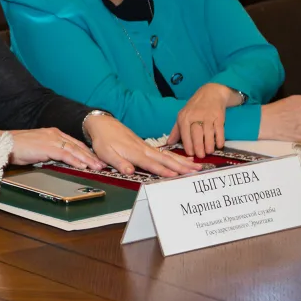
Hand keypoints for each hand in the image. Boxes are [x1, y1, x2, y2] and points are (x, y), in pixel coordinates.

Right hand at [8, 128, 104, 169]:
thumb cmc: (17, 148)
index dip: (85, 151)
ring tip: (97, 167)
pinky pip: (66, 155)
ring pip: (75, 150)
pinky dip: (76, 161)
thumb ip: (48, 153)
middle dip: (91, 156)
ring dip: (88, 159)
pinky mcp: (48, 147)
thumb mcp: (37, 149)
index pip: (74, 143)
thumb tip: (57, 162)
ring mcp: (52, 140)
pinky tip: (83, 166)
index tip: (94, 158)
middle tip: (102, 164)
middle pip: (78, 146)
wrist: (5, 144)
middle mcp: (55, 134)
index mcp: (52, 134)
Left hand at [85, 114, 201, 177]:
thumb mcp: (106, 153)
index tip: (175, 176)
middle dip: (180, 166)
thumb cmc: (103, 140)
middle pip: (165, 159)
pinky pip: (165, 152)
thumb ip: (119, 163)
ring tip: (197, 166)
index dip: (162, 171)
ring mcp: (147, 147)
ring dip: (183, 162)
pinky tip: (186, 159)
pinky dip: (176, 156)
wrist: (103, 124)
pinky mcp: (147, 146)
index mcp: (134, 153)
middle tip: (195, 172)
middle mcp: (144, 149)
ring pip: (168, 155)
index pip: (151, 164)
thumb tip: (129, 171)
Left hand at [167, 83, 240, 156]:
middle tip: (201, 156)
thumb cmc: (194, 108)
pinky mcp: (219, 116)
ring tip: (209, 152)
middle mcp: (195, 116)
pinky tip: (219, 145)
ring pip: (208, 133)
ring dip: (209, 144)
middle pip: (197, 134)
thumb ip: (177, 130)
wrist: (211, 93)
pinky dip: (220, 138)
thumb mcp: (183, 116)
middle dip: (199, 146)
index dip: (187, 144)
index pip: (184, 133)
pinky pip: (219, 129)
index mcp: (184, 117)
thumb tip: (169, 143)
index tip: (190, 154)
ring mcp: (208, 116)